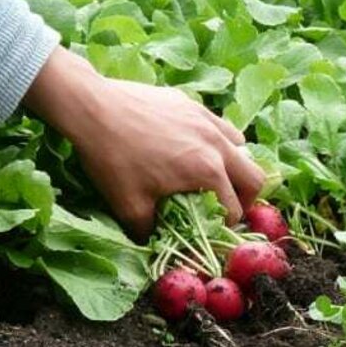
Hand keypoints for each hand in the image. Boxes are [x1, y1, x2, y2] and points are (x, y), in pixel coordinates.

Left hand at [22, 47, 264, 237]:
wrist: (92, 108)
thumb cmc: (111, 158)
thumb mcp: (128, 206)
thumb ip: (148, 231)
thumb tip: (155, 243)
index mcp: (207, 172)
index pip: (233, 208)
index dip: (225, 227)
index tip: (212, 232)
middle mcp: (216, 144)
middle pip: (253, 177)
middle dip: (245, 199)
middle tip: (227, 209)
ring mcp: (206, 120)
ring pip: (241, 148)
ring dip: (235, 168)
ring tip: (217, 177)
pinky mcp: (191, 104)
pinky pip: (220, 125)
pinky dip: (219, 141)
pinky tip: (198, 147)